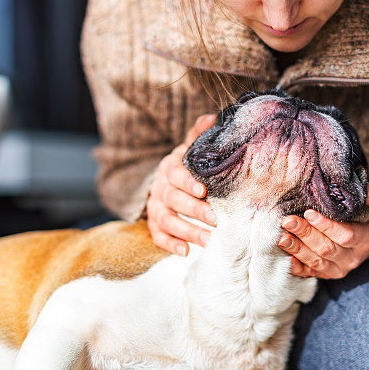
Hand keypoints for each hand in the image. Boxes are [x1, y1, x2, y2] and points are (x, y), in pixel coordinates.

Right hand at [147, 114, 216, 255]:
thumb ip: (200, 132)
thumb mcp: (191, 146)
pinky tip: (186, 252)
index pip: (176, 174)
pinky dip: (170, 245)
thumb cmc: (187, 163)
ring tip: (208, 241)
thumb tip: (214, 117)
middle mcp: (159, 187)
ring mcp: (154, 207)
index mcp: (169, 167)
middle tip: (216, 220)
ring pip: (166, 221)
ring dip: (187, 232)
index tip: (204, 191)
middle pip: (172, 200)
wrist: (166, 178)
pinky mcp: (153, 223)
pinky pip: (157, 236)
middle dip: (194, 211)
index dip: (188, 183)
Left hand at [277, 182, 368, 278]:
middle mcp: (351, 258)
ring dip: (297, 249)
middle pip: (326, 249)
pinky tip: (285, 256)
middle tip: (288, 220)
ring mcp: (337, 269)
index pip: (346, 235)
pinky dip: (295, 266)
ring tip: (281, 237)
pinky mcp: (325, 274)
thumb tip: (364, 188)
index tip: (309, 212)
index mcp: (365, 240)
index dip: (327, 226)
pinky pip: (308, 273)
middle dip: (306, 234)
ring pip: (315, 261)